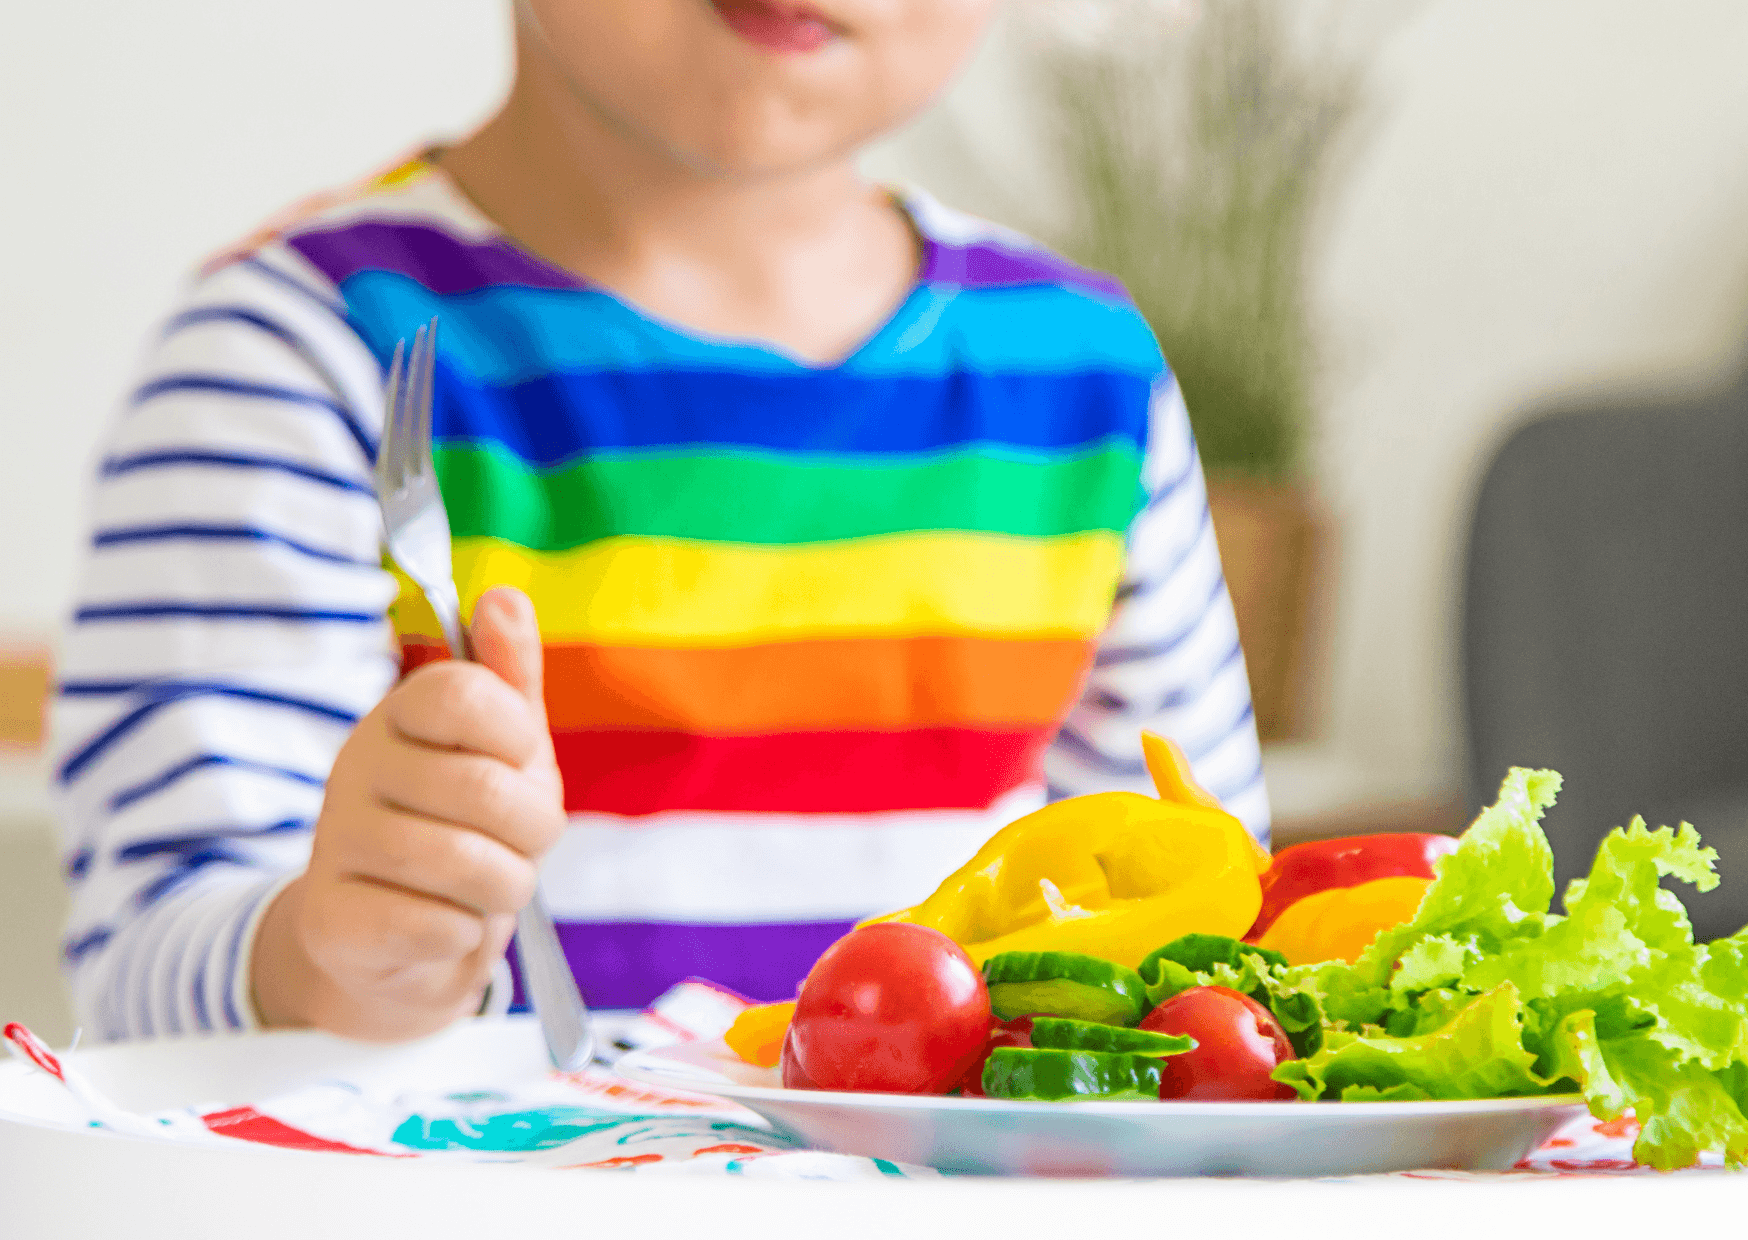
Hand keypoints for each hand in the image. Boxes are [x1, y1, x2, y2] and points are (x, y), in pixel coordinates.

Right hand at [251, 587, 564, 1039]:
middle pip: (484, 788)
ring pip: (465, 863)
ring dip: (506, 885)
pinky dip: (464, 933)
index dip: (516, 733)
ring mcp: (337, 842)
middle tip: (523, 841)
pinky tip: (446, 923)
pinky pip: (435, 926)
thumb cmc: (467, 827)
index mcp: (400, 714)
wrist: (401, 942)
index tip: (519, 760)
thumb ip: (510, 677)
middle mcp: (357, 767)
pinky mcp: (333, 920)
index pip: (463, 692)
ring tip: (489, 883)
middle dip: (535, 827)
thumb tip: (504, 598)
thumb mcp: (505, 748)